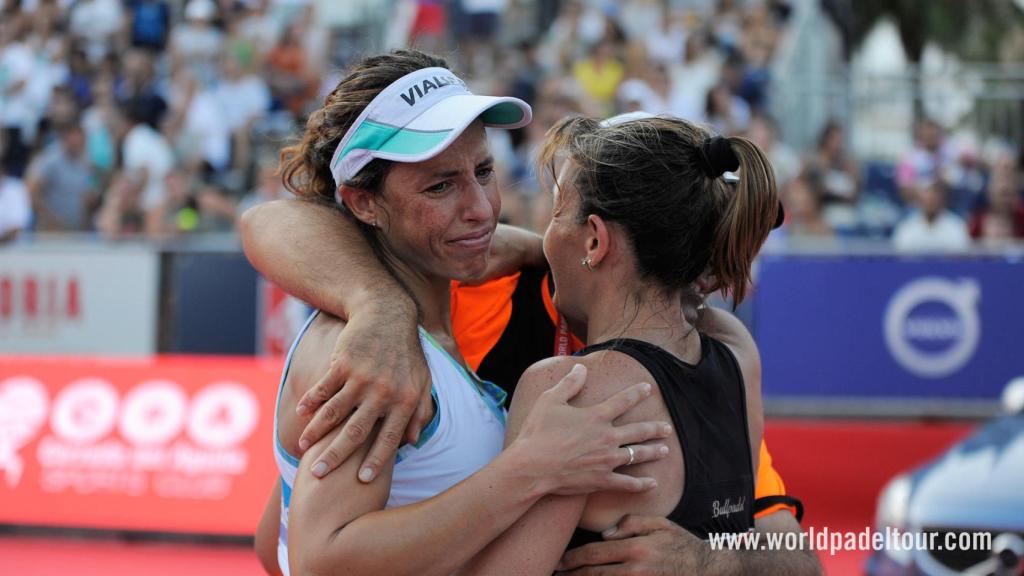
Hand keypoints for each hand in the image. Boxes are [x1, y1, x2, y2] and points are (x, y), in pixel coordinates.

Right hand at [296, 301, 432, 481]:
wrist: (387, 314)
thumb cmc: (406, 352)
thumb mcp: (422, 380)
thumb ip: (418, 411)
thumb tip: (412, 441)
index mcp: (403, 400)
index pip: (389, 439)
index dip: (376, 461)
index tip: (363, 482)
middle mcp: (382, 392)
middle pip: (355, 432)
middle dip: (335, 456)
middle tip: (319, 475)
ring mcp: (361, 377)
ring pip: (334, 413)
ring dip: (316, 432)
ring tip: (302, 448)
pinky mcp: (343, 363)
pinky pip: (323, 389)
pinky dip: (310, 403)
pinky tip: (301, 415)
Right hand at [511, 365, 672, 496]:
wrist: (532, 467)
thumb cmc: (538, 433)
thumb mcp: (550, 401)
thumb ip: (569, 384)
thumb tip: (582, 368)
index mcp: (596, 416)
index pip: (623, 401)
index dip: (637, 393)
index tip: (648, 388)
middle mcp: (607, 437)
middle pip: (638, 431)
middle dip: (655, 428)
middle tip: (667, 428)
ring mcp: (607, 460)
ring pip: (637, 455)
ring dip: (654, 452)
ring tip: (665, 450)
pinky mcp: (602, 480)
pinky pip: (627, 483)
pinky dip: (642, 484)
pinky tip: (653, 483)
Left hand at [557, 515, 708, 575]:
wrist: (708, 569)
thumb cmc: (682, 544)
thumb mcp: (660, 524)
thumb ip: (631, 524)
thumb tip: (605, 535)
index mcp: (635, 547)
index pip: (594, 553)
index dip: (573, 560)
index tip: (558, 563)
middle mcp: (634, 568)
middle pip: (593, 574)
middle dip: (571, 575)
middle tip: (554, 575)